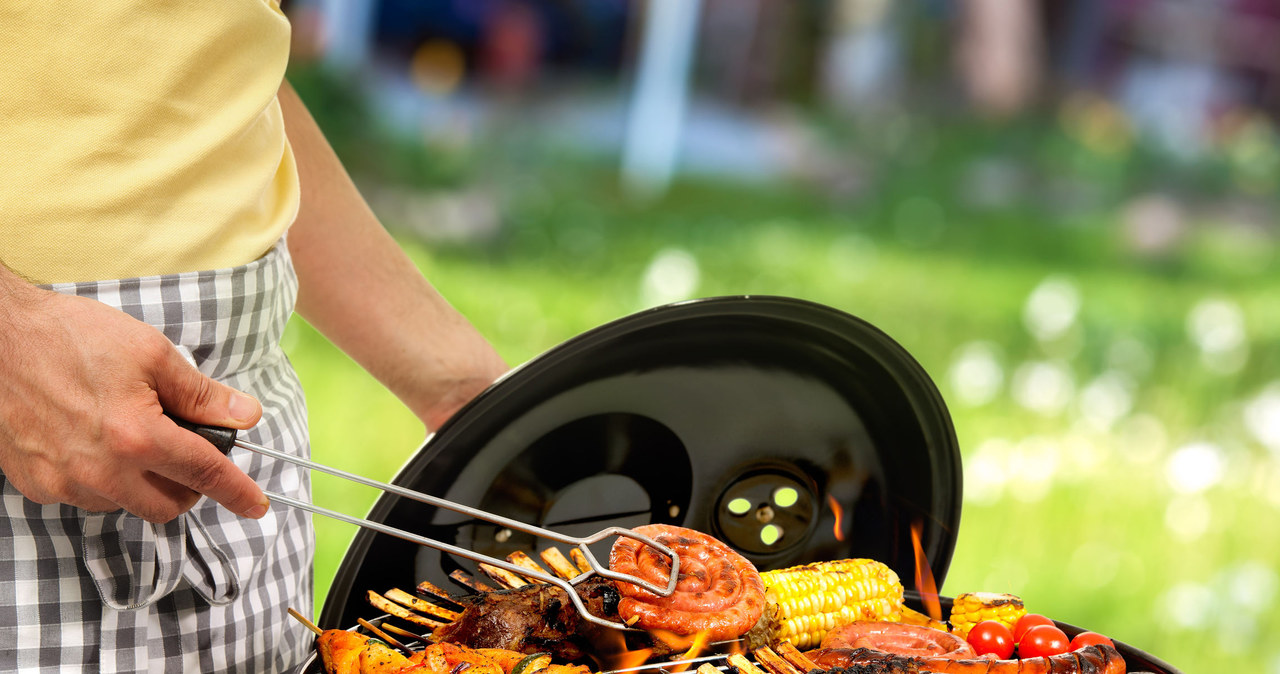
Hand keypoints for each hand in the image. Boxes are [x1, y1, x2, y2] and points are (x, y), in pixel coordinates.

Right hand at [0, 280, 268, 522]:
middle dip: (188, 487)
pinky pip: (86, 497)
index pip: (205, 474)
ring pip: (126, 505)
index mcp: (136, 437)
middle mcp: (100, 471)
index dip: (237, 491)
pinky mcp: (36, 485)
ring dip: (143, 483)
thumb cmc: (69, 337)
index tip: (256, 506)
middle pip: (167, 506)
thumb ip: (201, 394)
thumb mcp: (151, 353)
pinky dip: (105, 479)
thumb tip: (244, 414)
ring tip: (132, 435)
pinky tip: (96, 441)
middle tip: (187, 451)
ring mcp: (63, 483)